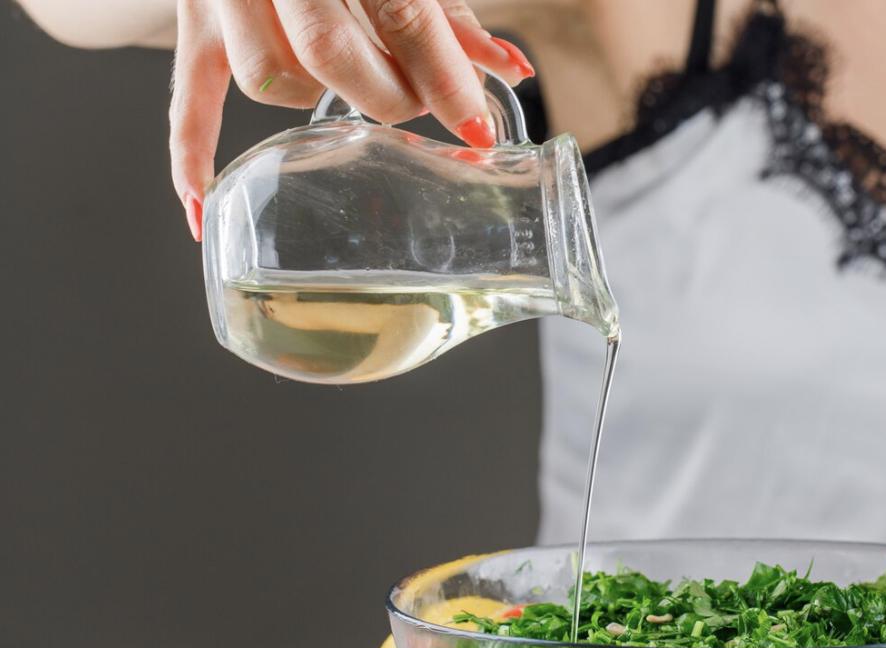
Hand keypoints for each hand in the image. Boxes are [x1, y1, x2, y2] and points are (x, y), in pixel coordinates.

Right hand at [170, 0, 534, 240]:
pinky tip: (202, 207)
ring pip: (269, 78)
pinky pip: (188, 100)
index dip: (445, 76)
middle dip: (387, 94)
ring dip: (319, 101)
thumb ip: (450, 19)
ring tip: (354, 89)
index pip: (402, 15)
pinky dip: (192, 156)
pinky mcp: (193, 26)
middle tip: (416, 104)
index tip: (478, 126)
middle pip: (329, 53)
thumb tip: (513, 71)